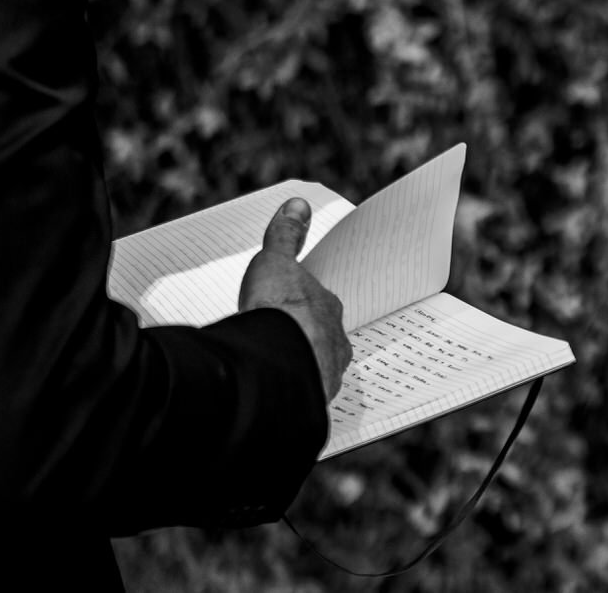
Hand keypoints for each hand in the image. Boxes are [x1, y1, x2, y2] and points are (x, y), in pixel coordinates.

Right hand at [239, 198, 351, 399]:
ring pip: (316, 372)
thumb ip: (285, 236)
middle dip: (304, 342)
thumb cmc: (277, 310)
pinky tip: (273, 397)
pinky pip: (302, 399)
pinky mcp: (310, 405)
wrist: (275, 364)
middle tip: (279, 342)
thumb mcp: (275, 262)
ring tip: (274, 371)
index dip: (303, 309)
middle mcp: (335, 345)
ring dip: (299, 371)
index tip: (290, 313)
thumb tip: (299, 203)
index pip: (321, 307)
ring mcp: (325, 377)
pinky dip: (289, 397)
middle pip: (323, 341)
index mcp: (328, 311)